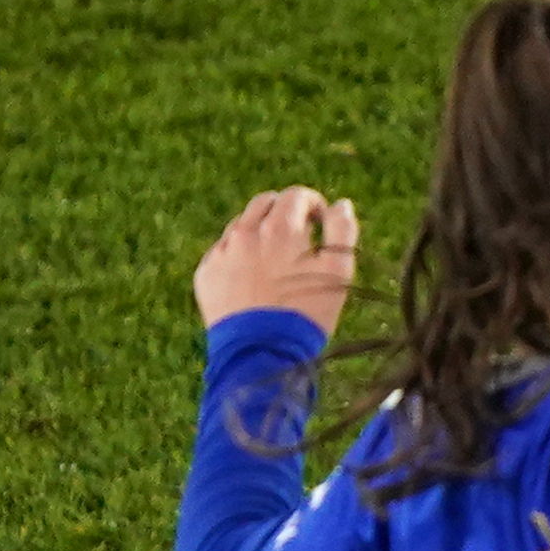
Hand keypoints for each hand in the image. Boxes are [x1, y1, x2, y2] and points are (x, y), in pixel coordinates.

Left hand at [194, 186, 365, 336]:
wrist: (261, 355)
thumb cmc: (306, 314)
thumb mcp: (338, 273)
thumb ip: (343, 230)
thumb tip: (341, 204)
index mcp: (281, 226)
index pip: (297, 195)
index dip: (314, 205)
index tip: (319, 222)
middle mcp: (246, 231)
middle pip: (266, 203)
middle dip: (285, 212)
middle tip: (299, 238)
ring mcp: (222, 252)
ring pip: (242, 225)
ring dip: (261, 233)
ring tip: (275, 264)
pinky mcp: (206, 273)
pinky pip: (223, 252)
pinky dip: (239, 257)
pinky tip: (253, 281)